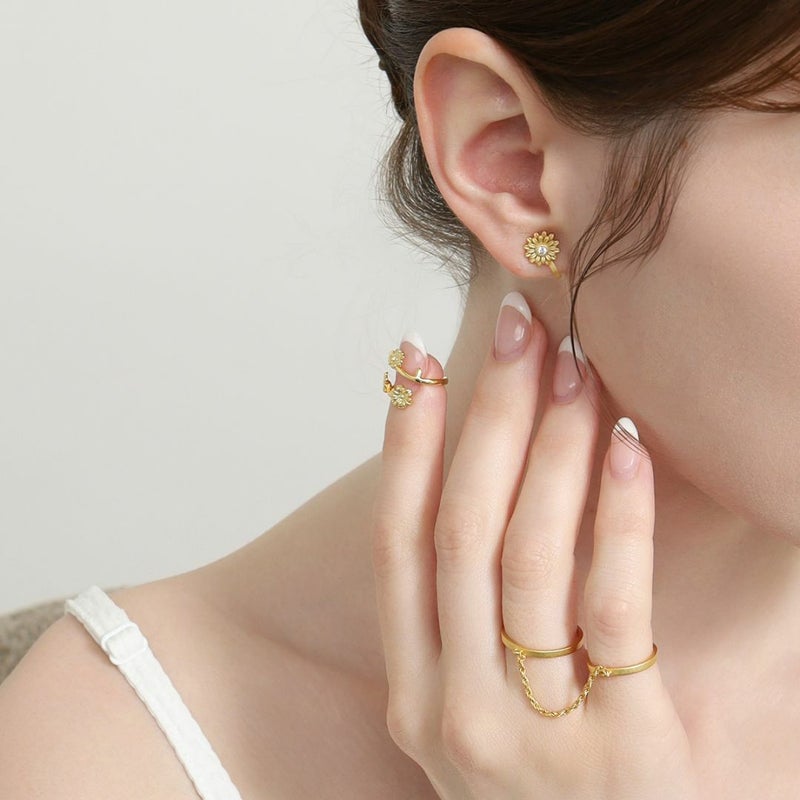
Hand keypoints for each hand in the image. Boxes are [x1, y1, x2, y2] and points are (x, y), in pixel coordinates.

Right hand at [370, 292, 699, 799]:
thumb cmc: (548, 790)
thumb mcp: (478, 715)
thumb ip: (467, 626)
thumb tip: (482, 487)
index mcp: (415, 697)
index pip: (395, 545)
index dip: (404, 446)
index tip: (418, 363)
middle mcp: (456, 715)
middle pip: (461, 532)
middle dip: (486, 416)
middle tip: (517, 329)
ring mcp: (533, 738)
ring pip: (528, 555)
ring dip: (548, 446)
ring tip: (576, 367)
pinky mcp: (624, 753)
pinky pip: (612, 604)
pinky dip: (617, 514)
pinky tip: (626, 444)